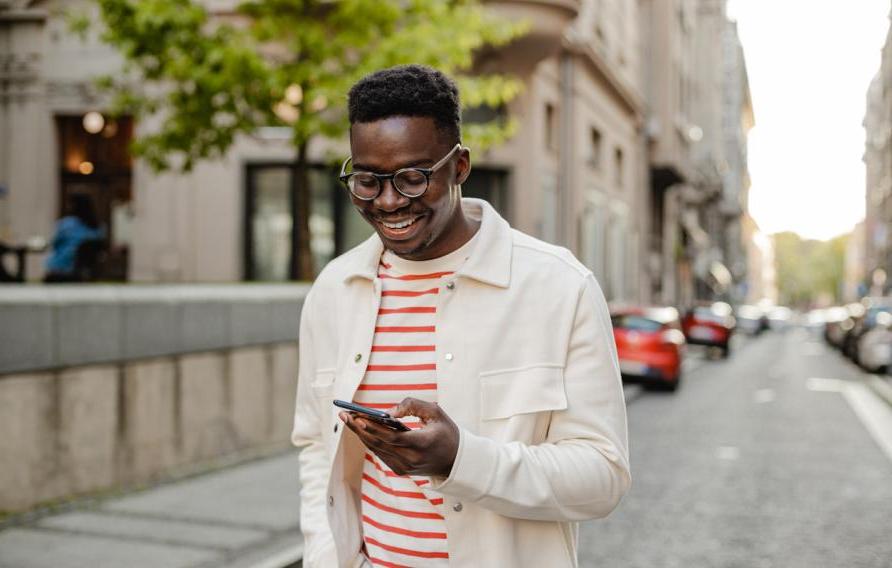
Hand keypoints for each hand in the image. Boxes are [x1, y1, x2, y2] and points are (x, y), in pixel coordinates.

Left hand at [339, 397, 459, 477]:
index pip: (393, 437)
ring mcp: (405, 467)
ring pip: (376, 449)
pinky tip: (360, 429)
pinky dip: (370, 440)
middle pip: (379, 443)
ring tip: (347, 418)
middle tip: (344, 413)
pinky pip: (381, 453)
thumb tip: (387, 412)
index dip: (374, 428)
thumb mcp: (435, 412)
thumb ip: (412, 406)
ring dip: (361, 433)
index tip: (358, 416)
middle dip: (359, 428)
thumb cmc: (446, 432)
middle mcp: (412, 459)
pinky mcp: (400, 470)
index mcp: (423, 444)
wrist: (455, 461)